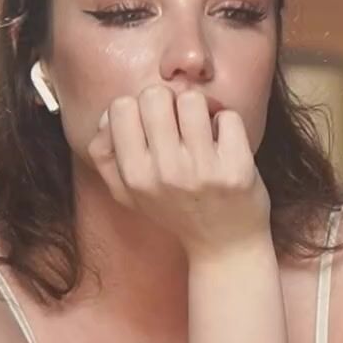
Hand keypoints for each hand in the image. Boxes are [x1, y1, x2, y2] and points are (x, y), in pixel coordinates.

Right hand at [87, 84, 270, 252]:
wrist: (224, 246)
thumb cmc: (177, 211)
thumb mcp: (130, 194)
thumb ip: (106, 156)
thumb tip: (106, 117)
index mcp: (135, 176)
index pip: (120, 106)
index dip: (138, 107)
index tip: (154, 125)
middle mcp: (165, 173)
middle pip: (155, 95)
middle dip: (169, 102)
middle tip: (180, 124)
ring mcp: (202, 171)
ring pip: (192, 100)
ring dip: (200, 109)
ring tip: (203, 131)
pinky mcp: (236, 170)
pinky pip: (227, 117)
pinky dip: (227, 124)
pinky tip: (225, 144)